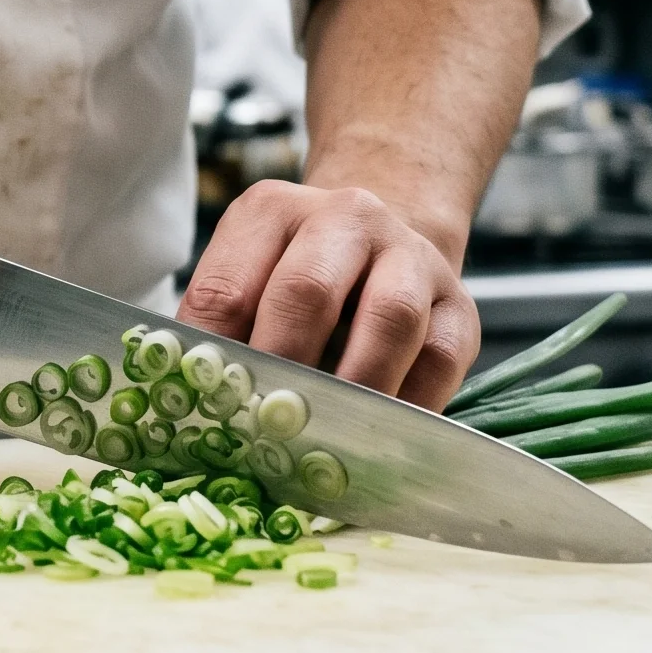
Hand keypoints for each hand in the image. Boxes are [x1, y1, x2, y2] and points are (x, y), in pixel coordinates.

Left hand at [176, 181, 477, 408]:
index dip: (211, 358)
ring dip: (356, 389)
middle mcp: (345, 218)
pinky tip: (383, 437)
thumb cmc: (296, 279)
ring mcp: (410, 255)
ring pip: (390, 319)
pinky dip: (412, 403)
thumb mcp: (247, 281)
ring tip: (330, 441)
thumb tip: (191, 408)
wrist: (384, 243)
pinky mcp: (460, 303)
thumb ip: (218, 332)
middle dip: (283, 368)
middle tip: (266, 429)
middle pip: (307, 292)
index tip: (206, 412)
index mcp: (271, 211)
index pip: (226, 288)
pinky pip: (441, 356)